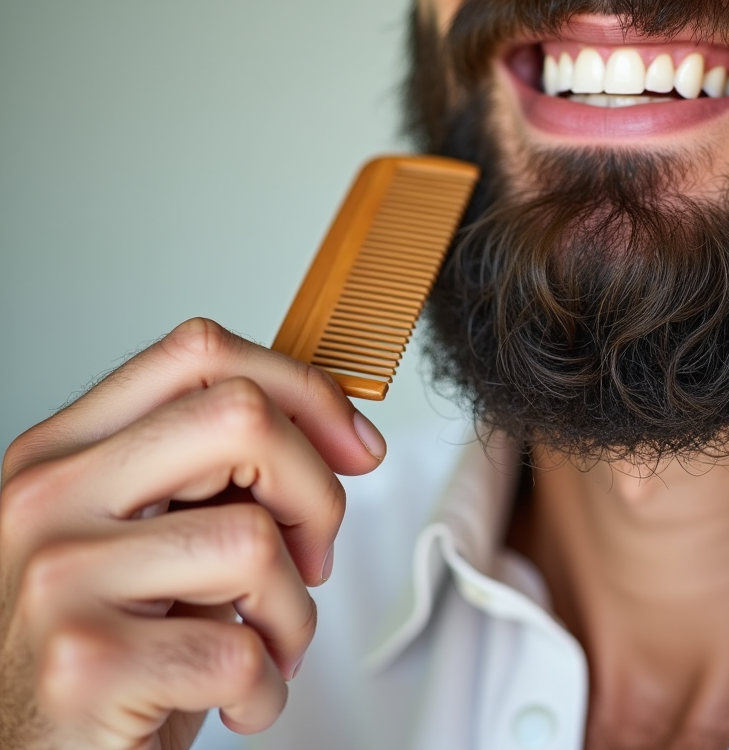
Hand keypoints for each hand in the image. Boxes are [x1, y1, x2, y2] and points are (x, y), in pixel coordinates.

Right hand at [0, 318, 385, 748]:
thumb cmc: (118, 651)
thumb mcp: (155, 539)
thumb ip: (218, 474)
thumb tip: (345, 433)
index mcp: (64, 452)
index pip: (199, 354)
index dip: (302, 389)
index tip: (355, 447)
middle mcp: (47, 498)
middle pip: (241, 417)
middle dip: (315, 494)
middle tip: (311, 558)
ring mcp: (58, 578)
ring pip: (255, 540)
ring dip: (292, 614)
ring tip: (261, 647)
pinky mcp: (86, 663)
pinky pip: (241, 650)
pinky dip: (266, 689)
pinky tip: (231, 701)